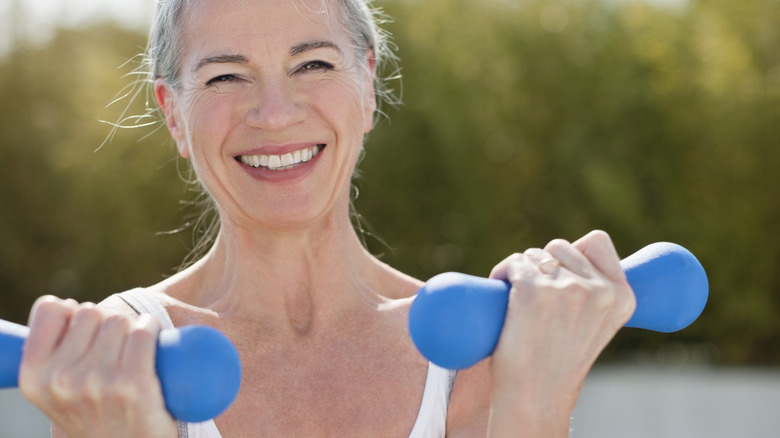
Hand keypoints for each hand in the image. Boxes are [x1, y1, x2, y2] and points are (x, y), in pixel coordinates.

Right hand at [18, 296, 177, 437]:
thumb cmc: (95, 413)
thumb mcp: (56, 391)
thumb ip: (53, 355)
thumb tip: (67, 306)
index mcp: (34, 376)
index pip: (50, 309)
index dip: (71, 311)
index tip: (86, 328)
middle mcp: (61, 379)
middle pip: (90, 312)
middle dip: (104, 322)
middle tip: (114, 346)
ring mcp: (98, 382)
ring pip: (118, 321)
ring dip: (130, 326)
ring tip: (132, 349)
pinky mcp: (134, 385)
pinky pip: (142, 332)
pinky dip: (150, 327)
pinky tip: (152, 335)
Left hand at [486, 230, 635, 436]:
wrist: (536, 396)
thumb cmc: (558, 363)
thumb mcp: (594, 327)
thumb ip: (595, 295)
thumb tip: (573, 258)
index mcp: (622, 297)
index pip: (597, 242)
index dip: (572, 252)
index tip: (560, 275)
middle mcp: (598, 290)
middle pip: (559, 247)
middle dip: (542, 264)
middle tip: (533, 296)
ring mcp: (566, 289)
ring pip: (533, 255)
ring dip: (520, 270)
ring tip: (517, 302)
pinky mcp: (533, 291)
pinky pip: (513, 263)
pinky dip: (502, 273)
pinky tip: (501, 288)